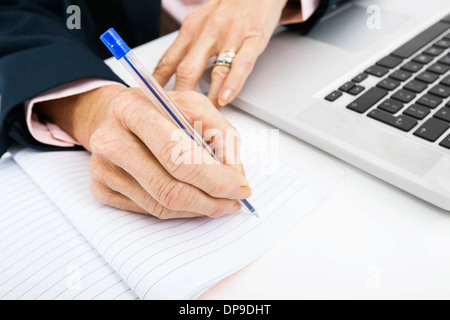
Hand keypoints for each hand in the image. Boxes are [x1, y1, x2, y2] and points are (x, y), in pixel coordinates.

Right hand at [36, 85, 251, 218]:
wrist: (116, 114)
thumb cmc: (159, 109)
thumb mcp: (194, 106)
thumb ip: (222, 136)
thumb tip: (236, 177)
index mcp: (134, 110)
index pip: (179, 156)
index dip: (215, 178)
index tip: (240, 187)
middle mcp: (111, 139)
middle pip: (169, 188)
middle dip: (210, 201)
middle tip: (232, 202)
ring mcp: (102, 167)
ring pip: (160, 205)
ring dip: (197, 209)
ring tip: (217, 201)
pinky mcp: (101, 187)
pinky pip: (147, 211)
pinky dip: (177, 211)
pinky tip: (191, 199)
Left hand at [154, 0, 287, 107]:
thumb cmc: (229, 7)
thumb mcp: (200, 20)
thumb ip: (187, 46)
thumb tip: (170, 74)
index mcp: (191, 28)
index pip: (168, 60)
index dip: (158, 84)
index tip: (153, 102)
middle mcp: (207, 32)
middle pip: (187, 70)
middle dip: (180, 96)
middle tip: (177, 117)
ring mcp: (230, 36)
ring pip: (214, 72)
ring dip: (207, 99)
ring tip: (202, 117)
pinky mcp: (252, 39)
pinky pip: (241, 66)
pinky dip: (232, 85)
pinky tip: (225, 99)